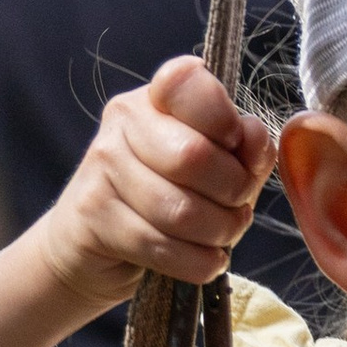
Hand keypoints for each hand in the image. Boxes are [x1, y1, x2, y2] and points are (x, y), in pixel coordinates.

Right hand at [33, 56, 275, 308]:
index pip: (189, 84)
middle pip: (193, 156)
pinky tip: (204, 259)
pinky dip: (197, 262)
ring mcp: (101, 169)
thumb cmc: (171, 196)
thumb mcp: (220, 167)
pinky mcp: (92, 218)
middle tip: (237, 206)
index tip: (235, 145)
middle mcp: (123, 123)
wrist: (94, 246)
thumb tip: (254, 136)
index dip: (225, 121)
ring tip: (221, 234)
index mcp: (158, 97)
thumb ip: (245, 148)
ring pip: (180, 210)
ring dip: (219, 233)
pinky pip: (162, 247)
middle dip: (233, 192)